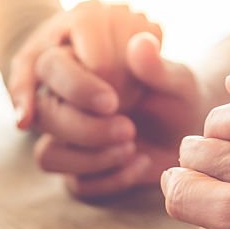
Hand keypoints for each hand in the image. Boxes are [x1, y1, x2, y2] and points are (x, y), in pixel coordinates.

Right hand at [10, 2, 198, 197]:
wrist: (186, 132)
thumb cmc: (176, 95)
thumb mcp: (177, 79)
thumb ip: (156, 66)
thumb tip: (140, 44)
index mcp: (73, 56)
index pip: (50, 66)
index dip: (79, 87)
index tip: (115, 99)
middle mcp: (58, 94)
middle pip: (43, 112)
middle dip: (85, 128)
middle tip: (128, 129)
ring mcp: (63, 135)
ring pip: (47, 155)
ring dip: (92, 158)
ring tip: (132, 146)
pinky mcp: (77, 169)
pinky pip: (73, 184)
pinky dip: (110, 179)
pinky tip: (141, 163)